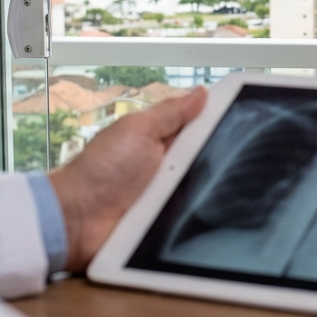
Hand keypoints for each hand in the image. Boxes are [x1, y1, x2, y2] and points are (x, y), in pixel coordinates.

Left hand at [48, 87, 206, 270]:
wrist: (77, 221)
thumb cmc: (98, 173)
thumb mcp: (137, 130)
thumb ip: (171, 112)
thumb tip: (201, 93)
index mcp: (161, 141)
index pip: (202, 128)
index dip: (220, 123)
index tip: (240, 119)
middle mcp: (168, 168)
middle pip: (210, 159)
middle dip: (218, 159)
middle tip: (217, 159)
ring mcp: (170, 196)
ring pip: (207, 190)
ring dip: (207, 191)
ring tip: (200, 190)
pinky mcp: (169, 224)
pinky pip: (195, 218)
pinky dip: (196, 216)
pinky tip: (195, 213)